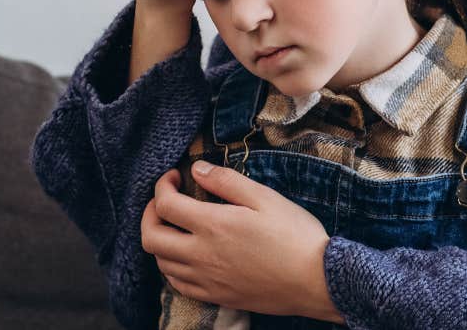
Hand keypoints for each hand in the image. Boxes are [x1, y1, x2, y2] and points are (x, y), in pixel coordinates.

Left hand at [142, 163, 342, 323]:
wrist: (316, 281)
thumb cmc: (294, 235)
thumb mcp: (264, 197)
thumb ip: (226, 181)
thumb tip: (196, 170)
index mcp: (213, 226)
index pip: (165, 204)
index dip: (161, 186)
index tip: (174, 177)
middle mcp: (202, 256)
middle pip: (151, 237)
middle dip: (150, 213)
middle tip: (165, 200)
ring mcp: (207, 280)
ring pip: (161, 263)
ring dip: (161, 240)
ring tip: (177, 226)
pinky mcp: (216, 296)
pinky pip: (178, 285)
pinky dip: (172, 267)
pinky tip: (188, 256)